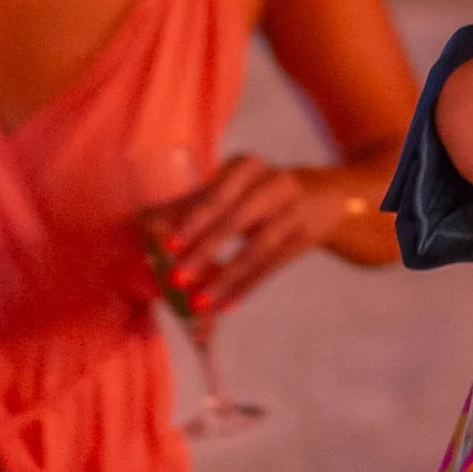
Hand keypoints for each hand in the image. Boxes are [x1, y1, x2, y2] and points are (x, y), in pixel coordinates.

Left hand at [143, 154, 376, 315]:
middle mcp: (274, 184)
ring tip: (199, 303)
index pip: (216, 194)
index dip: (191, 218)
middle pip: (236, 220)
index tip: (166, 244)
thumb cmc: (262, 192)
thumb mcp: (233, 188)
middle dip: (204, 251)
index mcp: (247, 167)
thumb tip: (143, 223)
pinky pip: (272, 268)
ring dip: (225, 278)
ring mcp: (294, 212)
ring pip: (256, 249)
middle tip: (177, 278)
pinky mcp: (305, 238)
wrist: (328, 195)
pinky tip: (226, 305)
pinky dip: (247, 287)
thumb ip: (191, 205)